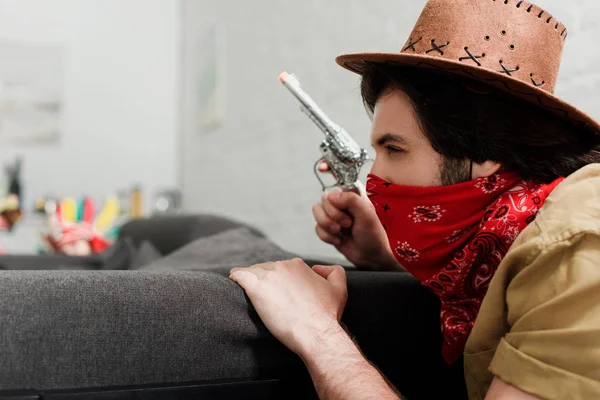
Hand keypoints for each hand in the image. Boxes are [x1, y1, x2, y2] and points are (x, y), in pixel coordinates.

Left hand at [229, 258, 346, 357]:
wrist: (316, 332)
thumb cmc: (327, 315)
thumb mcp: (340, 288)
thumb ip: (333, 271)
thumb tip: (317, 268)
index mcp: (298, 265)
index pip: (281, 268)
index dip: (279, 280)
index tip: (278, 293)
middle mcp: (282, 266)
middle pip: (266, 269)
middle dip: (265, 281)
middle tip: (266, 299)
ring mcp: (268, 275)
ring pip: (252, 272)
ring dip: (251, 281)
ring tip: (248, 292)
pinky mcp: (256, 287)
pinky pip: (239, 275)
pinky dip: (236, 277)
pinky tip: (234, 281)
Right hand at [312, 163, 401, 270]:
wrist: (372, 257)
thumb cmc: (375, 234)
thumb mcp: (366, 214)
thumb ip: (350, 200)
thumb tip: (330, 195)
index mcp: (353, 194)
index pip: (340, 176)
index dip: (330, 167)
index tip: (322, 168)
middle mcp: (342, 202)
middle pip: (324, 199)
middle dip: (333, 215)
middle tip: (348, 223)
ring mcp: (334, 215)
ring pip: (317, 212)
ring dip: (328, 226)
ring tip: (342, 232)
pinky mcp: (328, 229)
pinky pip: (317, 228)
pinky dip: (327, 237)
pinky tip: (339, 240)